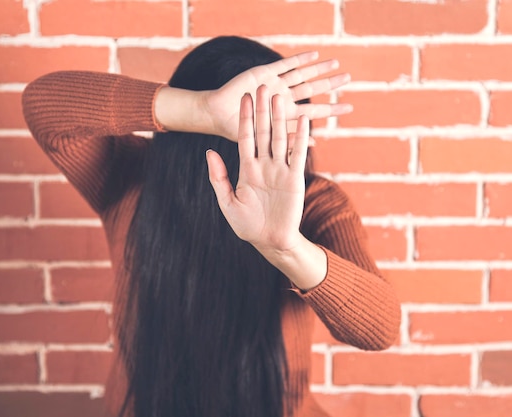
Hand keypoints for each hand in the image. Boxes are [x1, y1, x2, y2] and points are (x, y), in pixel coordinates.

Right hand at [203, 51, 350, 141]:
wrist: (215, 115)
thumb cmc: (236, 132)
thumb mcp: (266, 139)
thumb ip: (290, 139)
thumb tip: (317, 143)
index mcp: (284, 115)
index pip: (313, 110)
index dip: (330, 109)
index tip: (348, 108)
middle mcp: (282, 99)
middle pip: (311, 90)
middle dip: (328, 84)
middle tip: (348, 79)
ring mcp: (273, 85)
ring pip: (301, 75)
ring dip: (318, 69)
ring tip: (336, 63)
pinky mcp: (263, 73)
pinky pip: (285, 65)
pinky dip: (299, 60)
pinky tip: (315, 54)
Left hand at [206, 85, 308, 253]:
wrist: (270, 241)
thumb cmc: (247, 225)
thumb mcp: (227, 202)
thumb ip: (218, 177)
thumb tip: (209, 152)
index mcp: (246, 169)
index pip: (245, 138)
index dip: (244, 118)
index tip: (243, 98)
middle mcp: (264, 165)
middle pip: (262, 132)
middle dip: (261, 110)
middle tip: (261, 87)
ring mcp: (280, 170)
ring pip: (279, 139)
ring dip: (279, 118)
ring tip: (278, 97)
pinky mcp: (295, 178)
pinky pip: (297, 154)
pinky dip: (300, 137)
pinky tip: (302, 119)